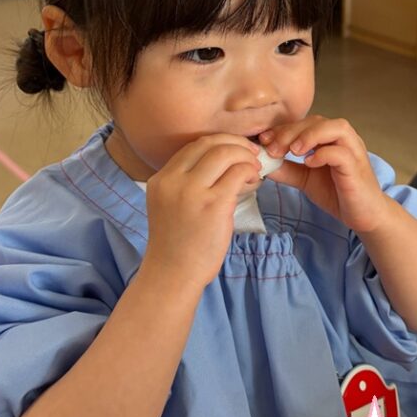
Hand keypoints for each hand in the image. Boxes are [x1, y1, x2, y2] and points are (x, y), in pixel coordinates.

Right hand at [140, 135, 260, 288]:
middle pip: (210, 143)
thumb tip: (224, 165)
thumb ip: (187, 184)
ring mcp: (192, 191)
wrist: (172, 274)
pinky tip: (254, 182)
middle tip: (252, 154)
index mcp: (161, 179)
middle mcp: (173, 180)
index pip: (193, 145)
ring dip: (246, 157)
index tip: (236, 149)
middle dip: (236, 144)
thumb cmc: (177, 245)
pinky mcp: (213, 205)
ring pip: (226, 154)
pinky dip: (250, 172)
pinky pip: (238, 174)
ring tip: (254, 171)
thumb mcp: (170, 206)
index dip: (220, 142)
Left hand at [260, 116, 390, 233]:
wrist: (363, 215)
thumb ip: (287, 169)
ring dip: (310, 135)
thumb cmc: (338, 193)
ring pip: (335, 128)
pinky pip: (342, 153)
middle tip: (272, 148)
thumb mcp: (306, 179)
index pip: (305, 123)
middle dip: (291, 132)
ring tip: (292, 151)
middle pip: (317, 121)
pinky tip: (309, 163)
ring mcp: (353, 151)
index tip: (263, 141)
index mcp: (330, 138)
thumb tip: (263, 163)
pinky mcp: (357, 168)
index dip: (283, 128)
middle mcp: (344, 139)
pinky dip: (323, 154)